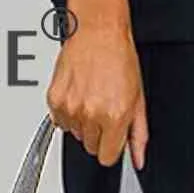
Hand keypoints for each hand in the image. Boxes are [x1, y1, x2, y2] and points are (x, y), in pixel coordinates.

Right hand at [46, 2, 148, 168]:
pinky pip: (61, 121)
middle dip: (99, 134)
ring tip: (92, 98)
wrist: (99, 32)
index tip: (112, 137)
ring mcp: (71, 107)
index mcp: (114, 116)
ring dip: (83, 123)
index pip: (107, 158)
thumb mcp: (138, 100)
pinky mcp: (55, 99)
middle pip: (91, 147)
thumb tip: (138, 160)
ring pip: (76, 135)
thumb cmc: (119, 59)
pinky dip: (69, 113)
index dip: (111, 148)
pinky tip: (79, 95)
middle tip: (104, 110)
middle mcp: (91, 114)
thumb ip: (138, 135)